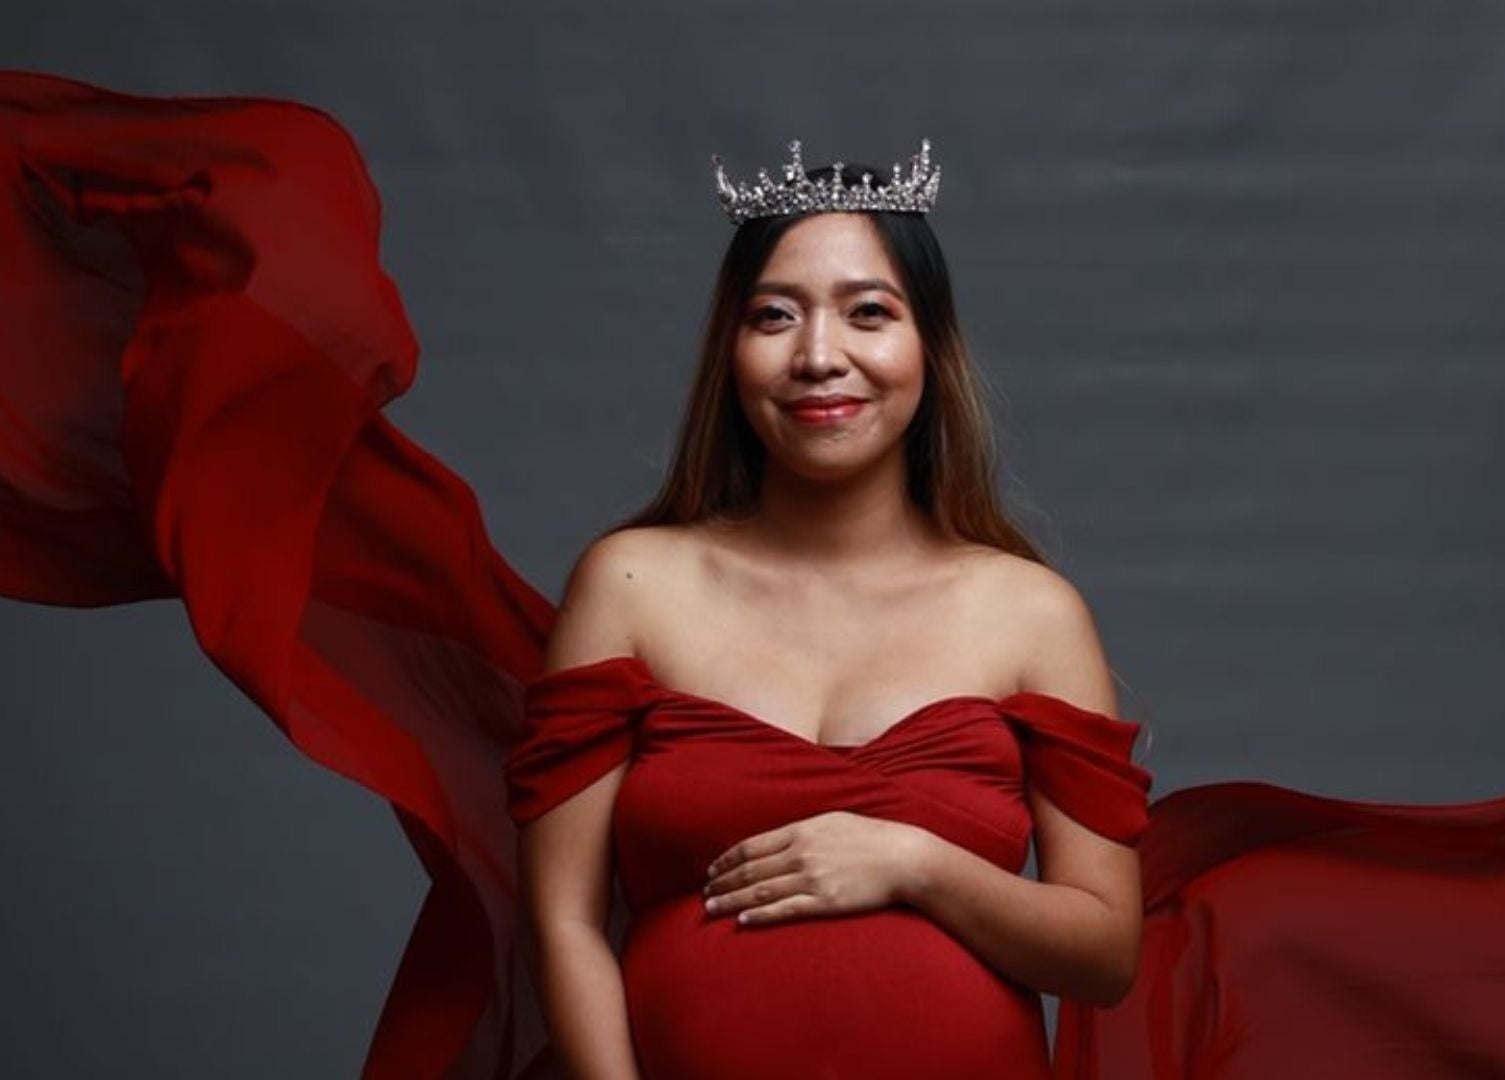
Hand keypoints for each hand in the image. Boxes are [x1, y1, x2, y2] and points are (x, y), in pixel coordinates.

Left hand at [702, 811, 928, 926]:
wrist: (903, 858)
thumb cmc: (870, 837)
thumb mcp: (832, 820)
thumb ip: (802, 831)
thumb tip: (778, 840)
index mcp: (801, 831)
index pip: (752, 846)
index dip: (727, 859)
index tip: (711, 869)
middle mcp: (801, 854)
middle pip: (750, 869)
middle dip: (722, 881)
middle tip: (704, 892)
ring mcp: (812, 879)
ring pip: (761, 890)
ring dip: (732, 900)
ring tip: (711, 907)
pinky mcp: (825, 902)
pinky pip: (785, 909)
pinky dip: (760, 914)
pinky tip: (743, 919)